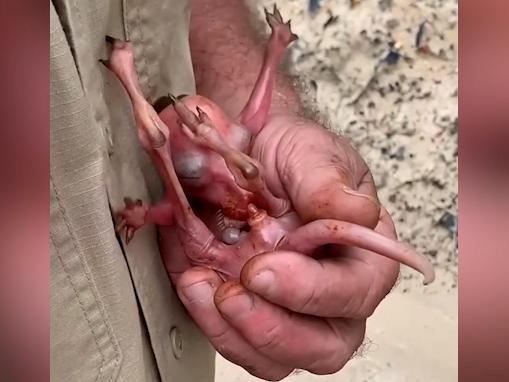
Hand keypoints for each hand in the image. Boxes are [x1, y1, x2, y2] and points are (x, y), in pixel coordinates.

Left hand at [167, 113, 399, 379]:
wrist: (249, 150)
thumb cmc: (290, 153)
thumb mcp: (311, 152)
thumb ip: (329, 182)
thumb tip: (357, 214)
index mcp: (362, 254)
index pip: (354, 293)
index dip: (311, 291)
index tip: (266, 269)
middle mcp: (329, 291)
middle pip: (323, 347)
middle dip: (273, 330)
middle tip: (234, 295)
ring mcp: (286, 308)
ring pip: (274, 358)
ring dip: (232, 332)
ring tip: (200, 285)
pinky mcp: (248, 309)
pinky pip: (234, 340)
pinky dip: (208, 321)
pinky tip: (194, 283)